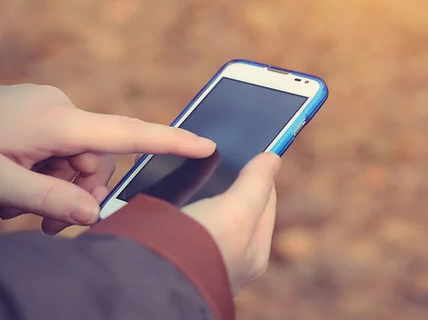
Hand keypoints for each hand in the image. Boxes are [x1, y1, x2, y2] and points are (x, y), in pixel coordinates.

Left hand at [0, 84, 214, 233]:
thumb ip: (50, 198)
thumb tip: (95, 214)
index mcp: (58, 121)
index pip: (127, 132)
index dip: (170, 141)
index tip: (206, 145)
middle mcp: (62, 109)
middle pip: (98, 162)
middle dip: (77, 194)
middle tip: (41, 221)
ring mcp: (52, 110)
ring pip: (78, 160)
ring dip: (57, 187)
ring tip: (16, 204)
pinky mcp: (43, 115)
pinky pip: (62, 149)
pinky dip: (48, 172)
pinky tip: (18, 185)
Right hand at [182, 152, 280, 293]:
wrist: (154, 275)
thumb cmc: (203, 247)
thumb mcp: (238, 209)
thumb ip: (257, 181)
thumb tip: (273, 157)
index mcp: (254, 253)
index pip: (266, 202)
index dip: (259, 174)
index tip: (249, 152)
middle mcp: (229, 259)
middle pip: (235, 208)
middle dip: (228, 183)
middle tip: (217, 157)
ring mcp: (200, 256)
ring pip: (205, 211)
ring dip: (199, 191)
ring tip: (191, 170)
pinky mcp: (171, 251)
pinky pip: (180, 218)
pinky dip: (177, 202)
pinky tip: (170, 192)